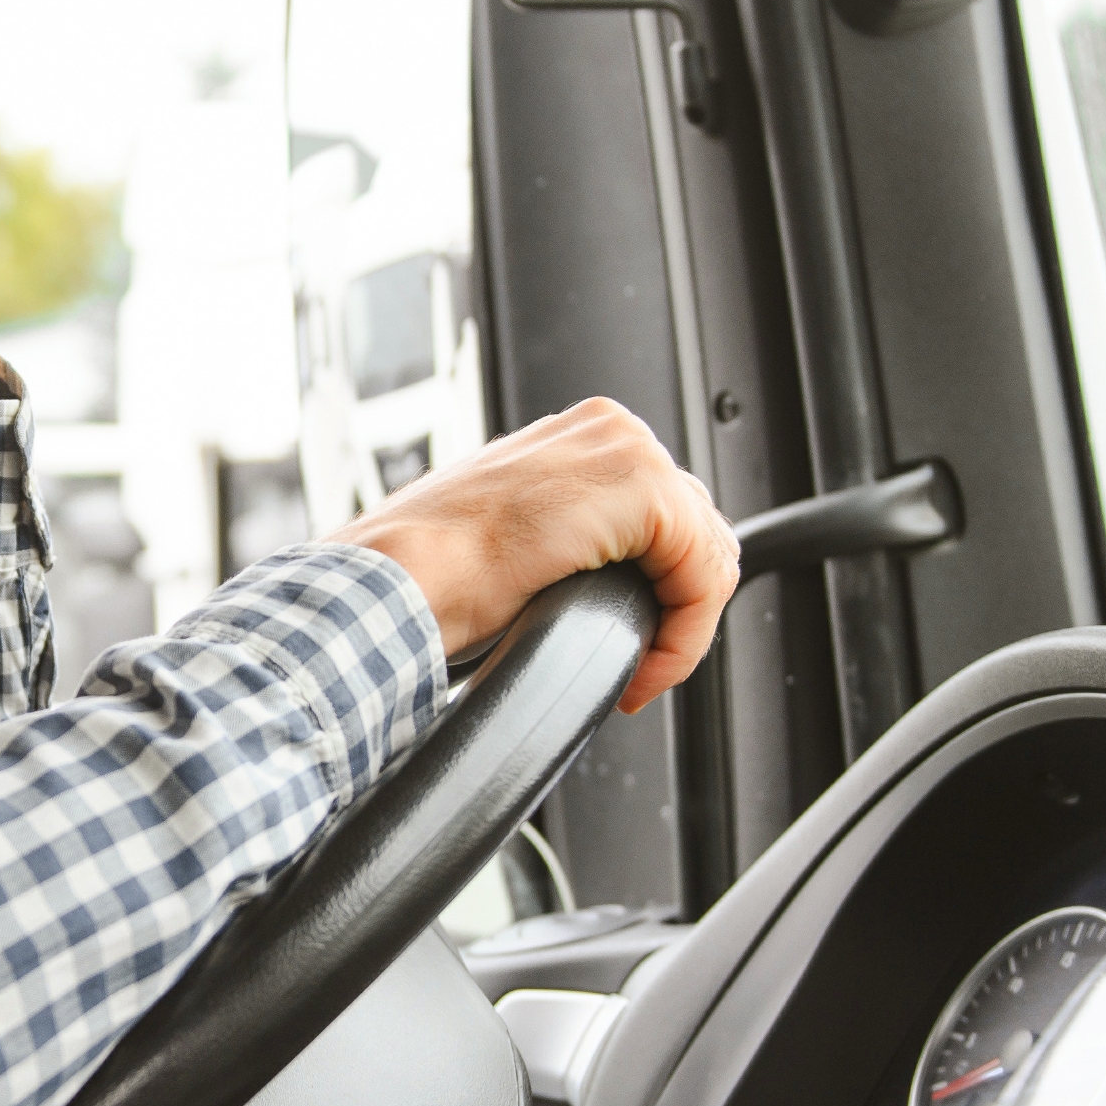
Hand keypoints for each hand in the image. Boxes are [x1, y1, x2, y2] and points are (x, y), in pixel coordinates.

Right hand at [340, 401, 741, 713]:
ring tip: (637, 675)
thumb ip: (564, 537)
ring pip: (707, 556)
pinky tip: (642, 669)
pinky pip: (703, 575)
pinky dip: (684, 637)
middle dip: (676, 611)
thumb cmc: (428, 572)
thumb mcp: (511, 539)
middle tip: (636, 670)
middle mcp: (609, 430)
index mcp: (578, 437)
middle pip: (696, 534)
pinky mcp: (643, 488)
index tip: (629, 652)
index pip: (667, 518)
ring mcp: (628, 450)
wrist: (399, 579)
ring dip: (681, 630)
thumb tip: (595, 577)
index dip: (661, 595)